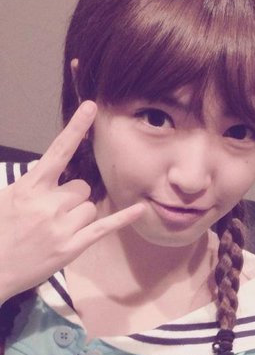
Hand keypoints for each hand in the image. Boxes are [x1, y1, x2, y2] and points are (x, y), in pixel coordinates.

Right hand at [0, 101, 144, 301]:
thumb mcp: (6, 199)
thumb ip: (33, 185)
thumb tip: (51, 173)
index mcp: (29, 188)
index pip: (57, 152)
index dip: (75, 129)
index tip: (91, 108)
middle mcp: (47, 204)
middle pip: (81, 187)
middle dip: (72, 198)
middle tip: (52, 216)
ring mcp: (61, 226)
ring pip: (90, 207)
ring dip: (80, 216)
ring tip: (56, 231)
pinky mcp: (72, 246)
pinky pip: (104, 226)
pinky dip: (124, 218)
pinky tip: (141, 208)